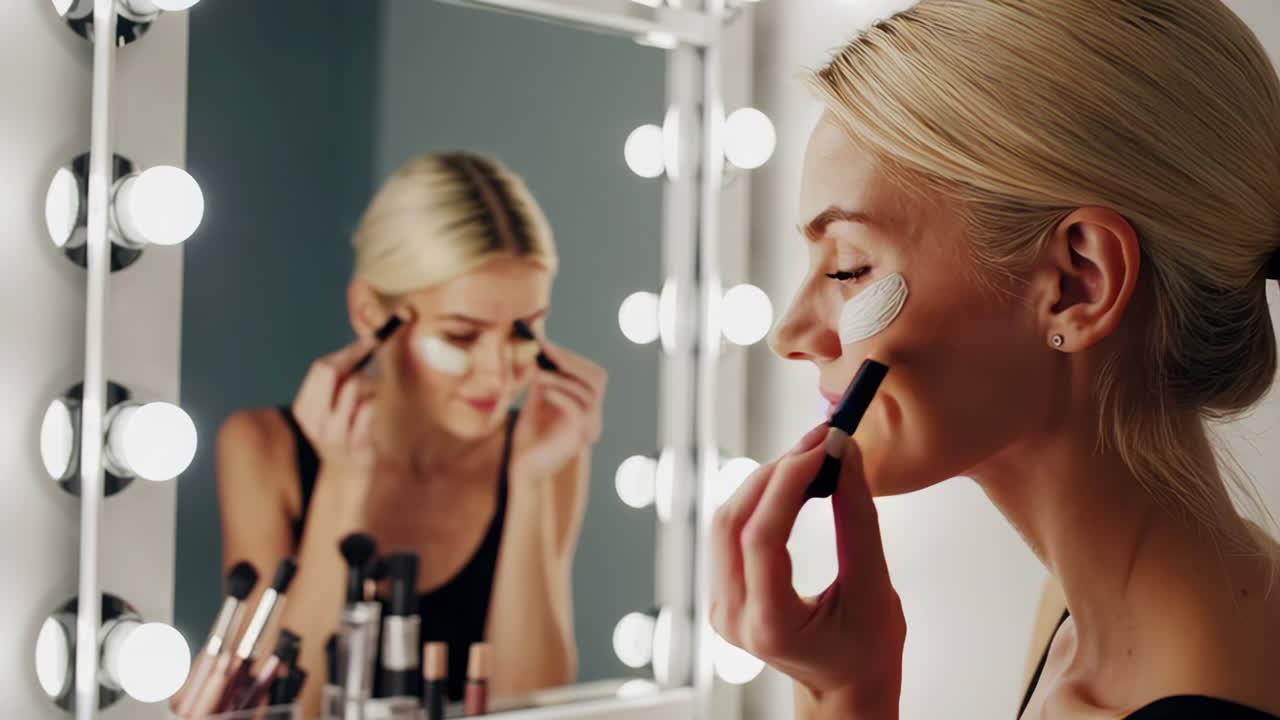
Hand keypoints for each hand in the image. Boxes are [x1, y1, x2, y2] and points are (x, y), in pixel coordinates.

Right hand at [290, 336, 379, 478]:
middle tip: (374, 346)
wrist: (347, 474)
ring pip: (353, 385)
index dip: (346, 352)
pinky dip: (376, 400)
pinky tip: (374, 409)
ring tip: (371, 392)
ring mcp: (334, 432)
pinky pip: (370, 405)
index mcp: (304, 408)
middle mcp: (314, 419)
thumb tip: (362, 345)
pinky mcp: (356, 441)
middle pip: (331, 371)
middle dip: (355, 355)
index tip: (367, 341)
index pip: (321, 368)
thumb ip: (337, 382)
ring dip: (369, 382)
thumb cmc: (342, 432)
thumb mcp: (329, 409)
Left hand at [510, 341, 606, 484]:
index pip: (591, 373)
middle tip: (545, 350)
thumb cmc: (529, 438)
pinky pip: (578, 409)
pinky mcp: (580, 437)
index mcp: (587, 406)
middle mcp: (593, 415)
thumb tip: (540, 350)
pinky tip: (543, 390)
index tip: (545, 344)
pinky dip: (561, 395)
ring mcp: (590, 427)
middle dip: (571, 361)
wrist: (522, 470)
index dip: (571, 357)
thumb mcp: (536, 401)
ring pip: (588, 391)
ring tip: (537, 373)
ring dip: (561, 377)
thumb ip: (543, 379)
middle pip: (597, 378)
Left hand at [710, 423, 905, 714]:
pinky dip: (760, 499)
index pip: (761, 538)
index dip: (788, 482)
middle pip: (734, 522)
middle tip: (820, 440)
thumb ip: (856, 520)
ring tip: (811, 455)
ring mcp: (721, 606)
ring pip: (726, 521)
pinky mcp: (723, 592)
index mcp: (770, 625)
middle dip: (776, 472)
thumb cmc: (866, 651)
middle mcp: (733, 617)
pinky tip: (793, 482)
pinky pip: (730, 532)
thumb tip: (843, 454)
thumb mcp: (874, 588)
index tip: (824, 446)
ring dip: (766, 481)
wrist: (844, 689)